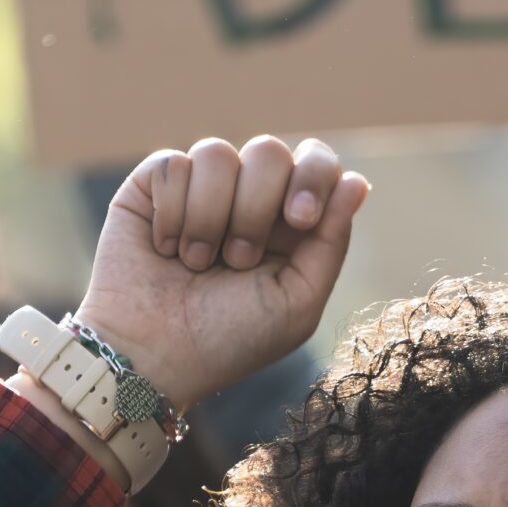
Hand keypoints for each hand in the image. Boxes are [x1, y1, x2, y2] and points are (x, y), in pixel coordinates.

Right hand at [73, 135, 368, 412]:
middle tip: (238, 260)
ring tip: (196, 264)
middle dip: (256, 210)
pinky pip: (173, 164)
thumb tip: (356, 180)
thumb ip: (331, 242)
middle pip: (270, 152)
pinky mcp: (155, 185)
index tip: (300, 218)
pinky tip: (165, 248)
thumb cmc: (228, 339)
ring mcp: (201, 188)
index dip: (313, 177)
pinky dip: (172, 214)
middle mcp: (247, 198)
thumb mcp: (297, 303)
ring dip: (210, 219)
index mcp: (290, 224)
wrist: (151, 354)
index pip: (317, 163)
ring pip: (218, 153)